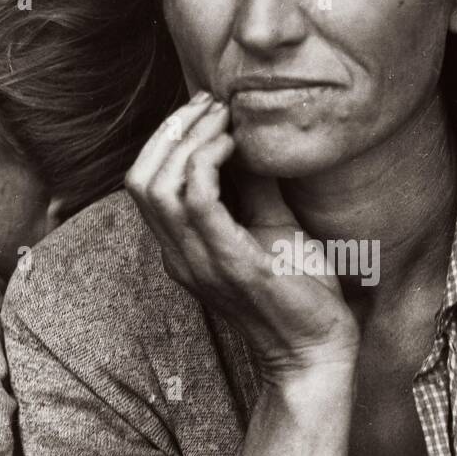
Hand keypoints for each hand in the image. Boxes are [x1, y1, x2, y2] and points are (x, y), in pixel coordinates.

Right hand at [125, 92, 359, 380]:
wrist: (316, 350)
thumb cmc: (298, 292)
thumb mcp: (272, 226)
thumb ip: (254, 186)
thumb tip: (253, 137)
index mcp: (182, 248)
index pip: (143, 183)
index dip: (165, 138)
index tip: (205, 110)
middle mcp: (179, 256)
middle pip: (140, 179)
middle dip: (171, 130)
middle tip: (211, 105)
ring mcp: (199, 262)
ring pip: (158, 186)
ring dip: (188, 139)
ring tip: (223, 118)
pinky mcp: (229, 263)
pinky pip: (197, 201)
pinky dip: (208, 161)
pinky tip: (235, 145)